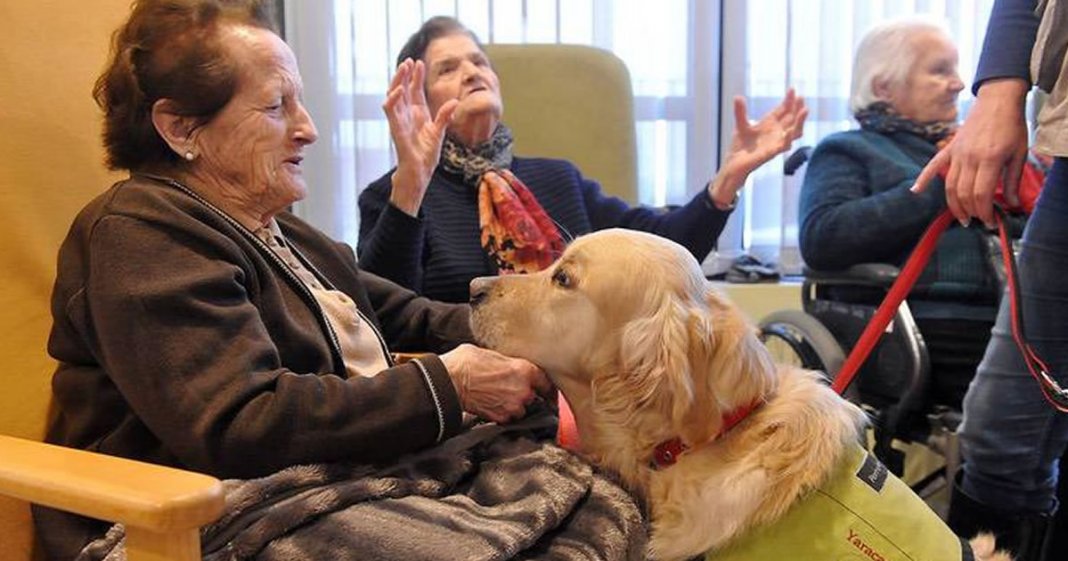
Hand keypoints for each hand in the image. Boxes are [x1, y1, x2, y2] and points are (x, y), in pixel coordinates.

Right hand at [382, 58, 459, 215]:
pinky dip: (393, 99)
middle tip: (409, 61)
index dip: (416, 77)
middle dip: (405, 74)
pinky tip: (398, 89)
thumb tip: (454, 101)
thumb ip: (444, 116)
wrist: (420, 172)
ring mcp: (399, 121)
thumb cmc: (426, 155)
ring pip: (393, 96)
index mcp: (417, 114)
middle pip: (403, 89)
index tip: (419, 62)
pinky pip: (390, 111)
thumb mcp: (439, 132)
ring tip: (403, 68)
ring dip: (397, 81)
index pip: (414, 91)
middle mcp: (406, 115)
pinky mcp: (396, 129)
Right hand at [441, 344, 553, 423]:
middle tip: (509, 388)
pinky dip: (502, 413)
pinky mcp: (501, 418)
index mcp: (525, 370)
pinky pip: (508, 418)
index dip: (546, 386)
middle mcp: (524, 390)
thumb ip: (510, 364)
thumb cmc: (467, 362)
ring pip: (521, 409)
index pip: (547, 382)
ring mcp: (513, 406)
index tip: (546, 390)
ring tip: (497, 396)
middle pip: (533, 396)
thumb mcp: (493, 354)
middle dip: (524, 393)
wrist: (450, 381)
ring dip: (513, 405)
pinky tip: (491, 404)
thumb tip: (511, 367)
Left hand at [710, 88, 807, 207]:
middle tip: (801, 97)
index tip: (792, 89)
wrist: (734, 164)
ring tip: (805, 110)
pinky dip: (788, 138)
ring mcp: (776, 143)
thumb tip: (737, 96)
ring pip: (794, 131)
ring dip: (800, 122)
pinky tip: (789, 131)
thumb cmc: (740, 146)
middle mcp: (776, 133)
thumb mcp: (741, 125)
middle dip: (797, 108)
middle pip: (792, 118)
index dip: (788, 100)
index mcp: (770, 124)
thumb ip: (740, 112)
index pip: (783, 110)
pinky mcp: (772, 153)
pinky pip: (784, 145)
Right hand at [912, 78, 1029, 226]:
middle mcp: (970, 157)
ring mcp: (956, 153)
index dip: (985, 211)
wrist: (998, 100)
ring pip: (950, 185)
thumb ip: (1013, 180)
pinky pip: (932, 166)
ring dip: (954, 205)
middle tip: (979, 221)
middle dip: (971, 211)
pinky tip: (915, 191)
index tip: (991, 221)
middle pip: (964, 193)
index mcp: (990, 159)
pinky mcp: (949, 148)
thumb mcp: (1019, 153)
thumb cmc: (1012, 126)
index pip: (982, 193)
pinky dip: (922, 179)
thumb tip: (1013, 205)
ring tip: (962, 217)